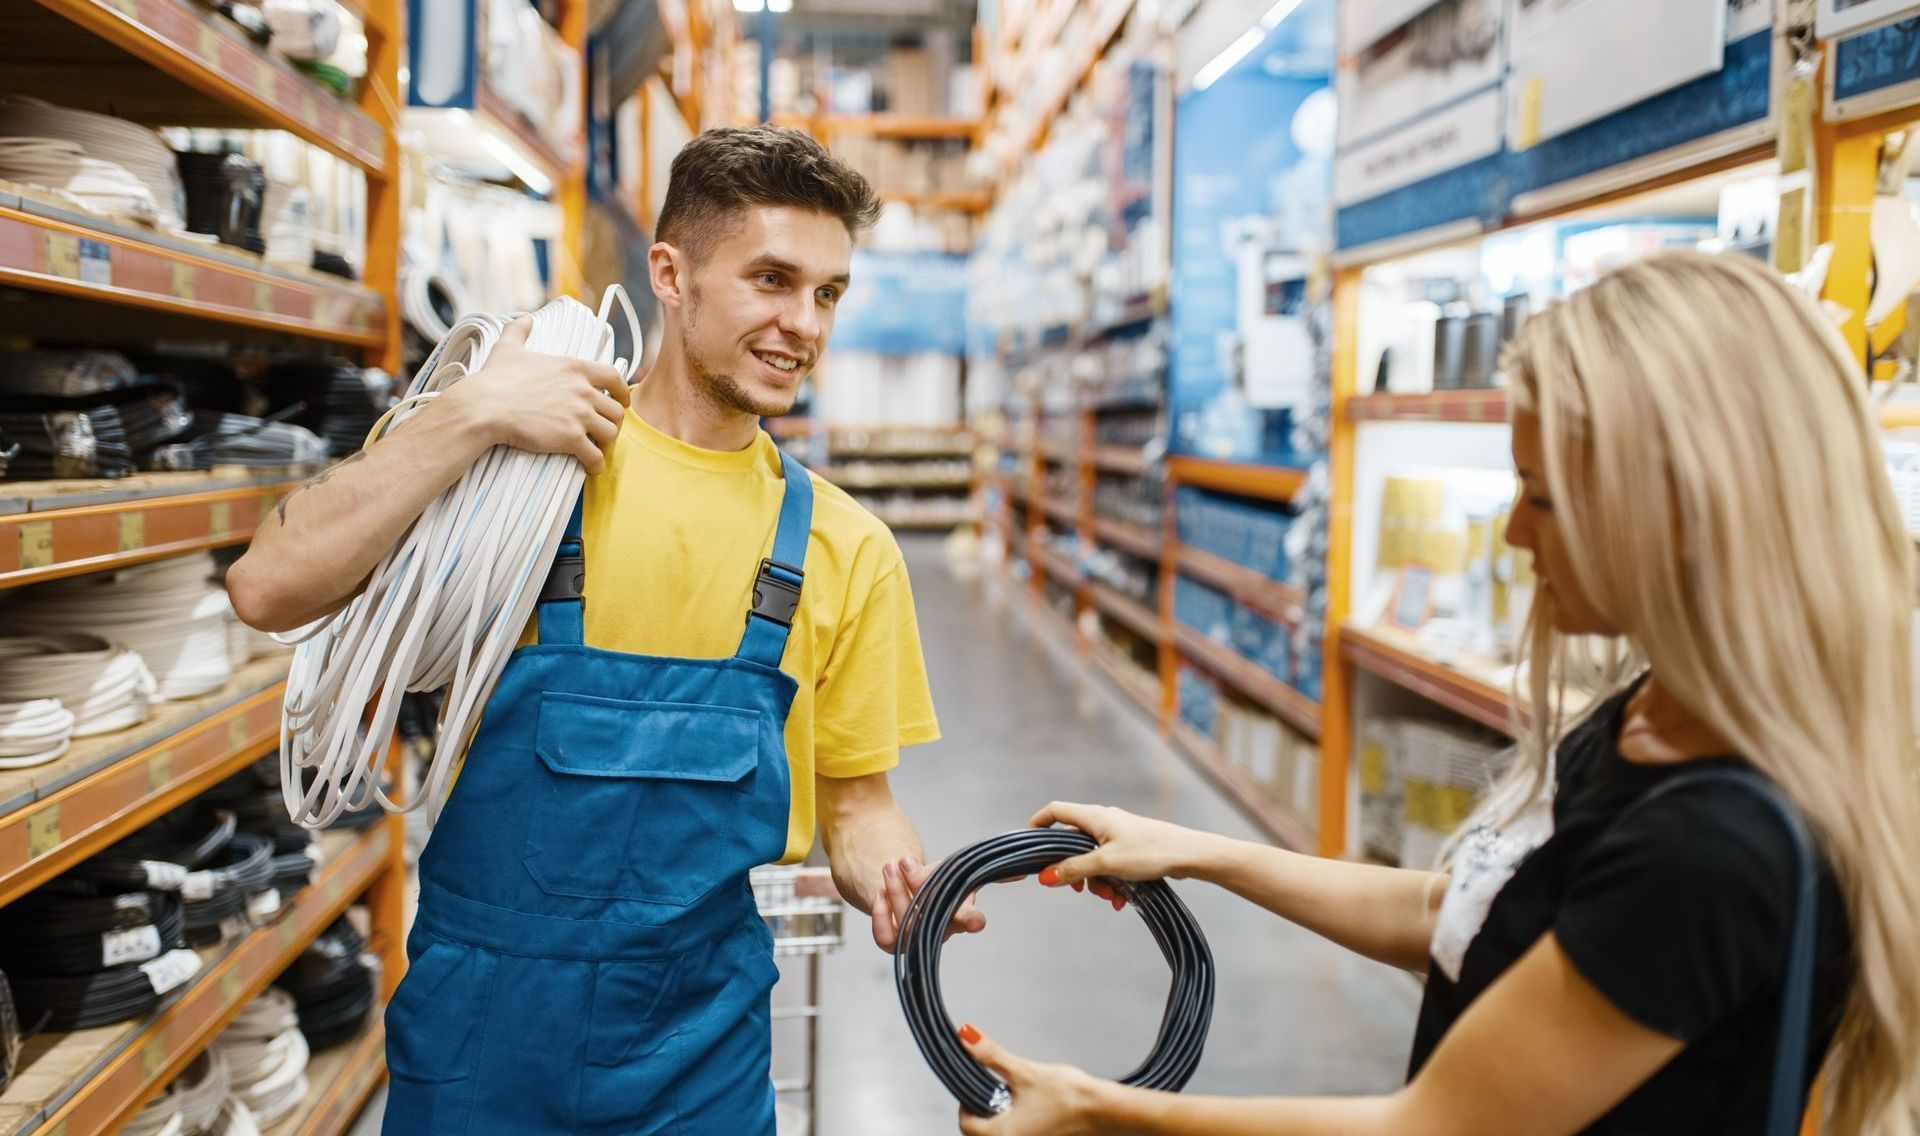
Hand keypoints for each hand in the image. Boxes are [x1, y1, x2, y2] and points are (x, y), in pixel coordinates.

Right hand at [436, 316, 629, 471]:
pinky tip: (591, 467)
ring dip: (606, 443)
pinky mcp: (571, 438)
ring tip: (597, 448)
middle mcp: (583, 390)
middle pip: (616, 410)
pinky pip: (596, 456)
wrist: (485, 406)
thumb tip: (525, 319)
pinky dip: (596, 464)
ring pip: (611, 433)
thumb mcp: (509, 348)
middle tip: (603, 430)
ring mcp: (579, 415)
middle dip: (612, 422)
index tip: (623, 400)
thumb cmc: (495, 379)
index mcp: (575, 367)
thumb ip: (520, 331)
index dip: (622, 391)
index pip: (614, 377)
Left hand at [871, 856, 986, 951]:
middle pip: (929, 915)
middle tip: (902, 861)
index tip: (977, 922)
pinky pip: (886, 939)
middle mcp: (942, 930)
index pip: (969, 917)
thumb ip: (977, 868)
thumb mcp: (957, 868)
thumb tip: (1021, 873)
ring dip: (895, 893)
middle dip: (914, 886)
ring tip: (890, 867)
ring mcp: (919, 939)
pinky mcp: (896, 943)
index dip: (973, 920)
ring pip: (907, 926)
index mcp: (961, 912)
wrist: (910, 888)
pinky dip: (880, 916)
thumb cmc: (938, 880)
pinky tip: (880, 894)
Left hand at [955, 1024, 1102, 1135]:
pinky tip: (1033, 1108)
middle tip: (1000, 1091)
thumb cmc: (1071, 1098)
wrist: (1104, 1110)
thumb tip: (967, 1038)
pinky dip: (1018, 1123)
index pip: (966, 1123)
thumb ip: (991, 1055)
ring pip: (1000, 1134)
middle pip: (980, 1132)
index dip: (967, 1102)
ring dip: (1002, 1117)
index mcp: (1002, 1135)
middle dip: (985, 1110)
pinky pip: (1019, 1135)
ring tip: (1020, 1098)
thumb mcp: (1024, 1071)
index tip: (980, 1087)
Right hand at [1030, 802, 1215, 909]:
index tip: (1030, 844)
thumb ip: (1074, 870)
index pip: (1055, 811)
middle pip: (1073, 843)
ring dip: (1096, 881)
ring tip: (1112, 898)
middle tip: (1078, 890)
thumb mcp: (1106, 864)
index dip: (1038, 824)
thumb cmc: (1148, 851)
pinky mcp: (1130, 847)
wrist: (1188, 854)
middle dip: (1074, 870)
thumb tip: (1045, 877)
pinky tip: (1122, 899)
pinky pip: (1110, 864)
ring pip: (1092, 858)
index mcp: (1093, 816)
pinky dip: (1111, 881)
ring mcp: (1117, 834)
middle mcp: (1103, 821)